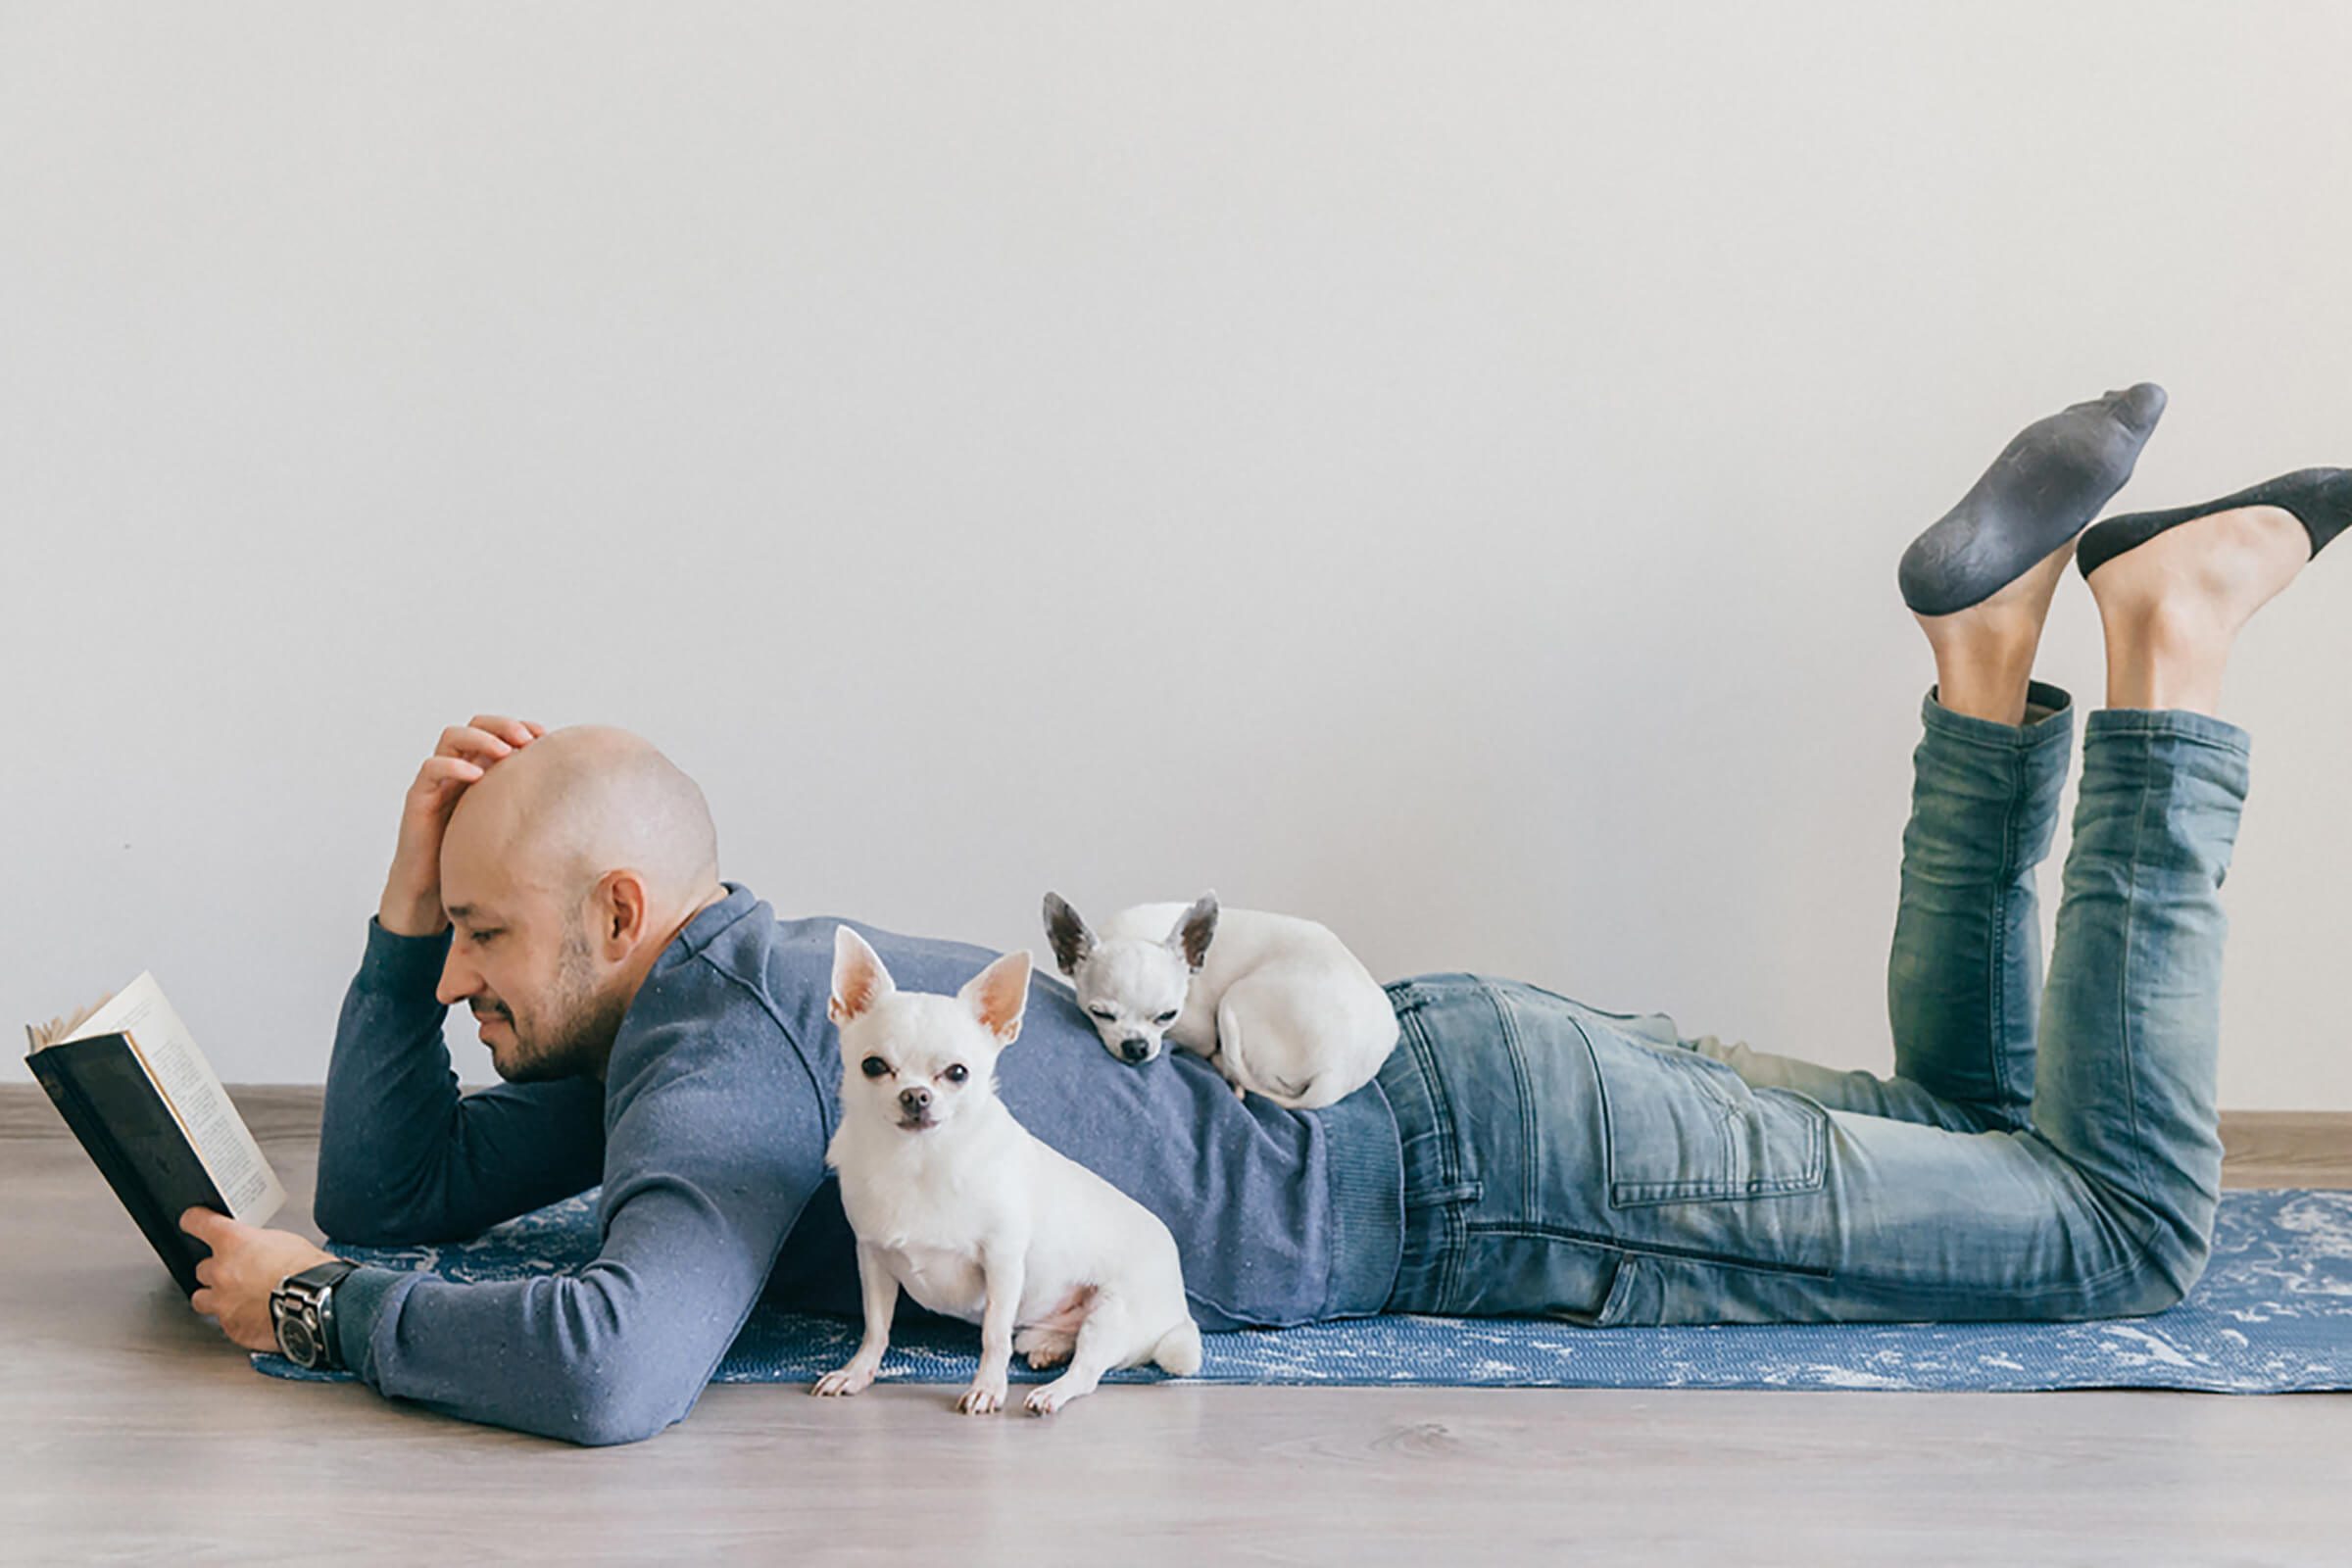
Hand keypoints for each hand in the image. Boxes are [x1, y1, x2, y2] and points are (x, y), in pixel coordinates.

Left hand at [180, 1208, 338, 1353]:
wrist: (318, 1303)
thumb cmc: (308, 1270)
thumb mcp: (285, 1241)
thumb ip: (258, 1245)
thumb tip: (255, 1251)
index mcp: (234, 1243)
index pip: (198, 1223)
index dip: (194, 1220)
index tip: (191, 1220)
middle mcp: (221, 1271)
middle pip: (201, 1268)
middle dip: (217, 1270)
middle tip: (237, 1273)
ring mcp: (223, 1302)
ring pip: (201, 1299)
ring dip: (216, 1297)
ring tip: (236, 1299)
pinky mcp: (232, 1327)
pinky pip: (226, 1323)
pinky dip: (238, 1320)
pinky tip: (256, 1317)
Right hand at [378, 714, 545, 936]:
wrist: (434, 891)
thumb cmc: (475, 859)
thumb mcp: (510, 829)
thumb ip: (532, 810)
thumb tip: (584, 807)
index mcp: (482, 770)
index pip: (498, 731)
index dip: (521, 726)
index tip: (547, 737)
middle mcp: (459, 769)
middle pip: (475, 724)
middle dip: (503, 725)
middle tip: (528, 739)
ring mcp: (438, 781)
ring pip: (451, 737)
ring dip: (481, 738)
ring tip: (505, 752)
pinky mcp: (418, 799)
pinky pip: (430, 770)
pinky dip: (452, 765)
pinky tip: (475, 774)